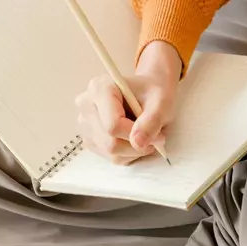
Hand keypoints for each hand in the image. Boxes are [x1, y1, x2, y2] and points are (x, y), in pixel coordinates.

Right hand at [74, 41, 182, 164]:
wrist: (149, 91)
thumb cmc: (154, 92)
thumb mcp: (161, 102)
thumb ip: (151, 121)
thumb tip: (137, 143)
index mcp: (99, 89)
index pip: (113, 125)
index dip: (136, 135)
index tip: (157, 135)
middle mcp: (86, 105)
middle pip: (109, 142)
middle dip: (136, 145)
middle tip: (156, 138)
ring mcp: (85, 124)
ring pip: (110, 152)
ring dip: (133, 150)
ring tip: (145, 135)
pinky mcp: (90, 138)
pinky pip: (110, 156)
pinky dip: (127, 154)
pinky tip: (134, 138)